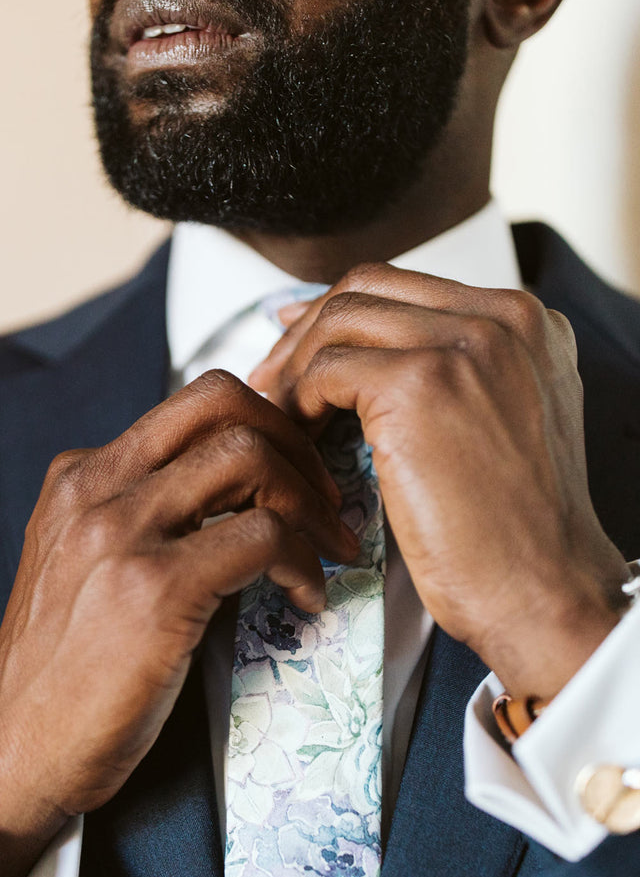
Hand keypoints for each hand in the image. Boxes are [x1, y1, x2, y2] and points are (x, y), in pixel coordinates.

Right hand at [0, 371, 356, 876]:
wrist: (11, 755)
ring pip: (249, 455)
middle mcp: (96, 488)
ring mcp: (121, 533)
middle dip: (297, 441)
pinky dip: (303, 562)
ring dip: (311, 501)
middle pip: (222, 400)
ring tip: (326, 550)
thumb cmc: (61, 672)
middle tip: (326, 498)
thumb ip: (144, 516)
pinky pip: (263, 535)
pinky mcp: (153, 588)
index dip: (267, 424)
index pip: (195, 403)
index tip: (299, 471)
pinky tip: (304, 598)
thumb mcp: (87, 566)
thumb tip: (235, 498)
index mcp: (83, 478)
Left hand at [251, 263, 629, 699]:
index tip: (298, 342)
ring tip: (279, 415)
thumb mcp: (501, 421)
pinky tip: (298, 439)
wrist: (545, 589)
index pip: (407, 287)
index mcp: (523, 322)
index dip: (340, 312)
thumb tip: (359, 350)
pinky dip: (299, 402)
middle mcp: (501, 317)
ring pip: (341, 321)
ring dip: (295, 367)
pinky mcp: (421, 384)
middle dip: (306, 331)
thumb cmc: (518, 531)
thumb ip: (452, 373)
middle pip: (369, 288)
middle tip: (272, 380)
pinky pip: (327, 370)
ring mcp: (464, 344)